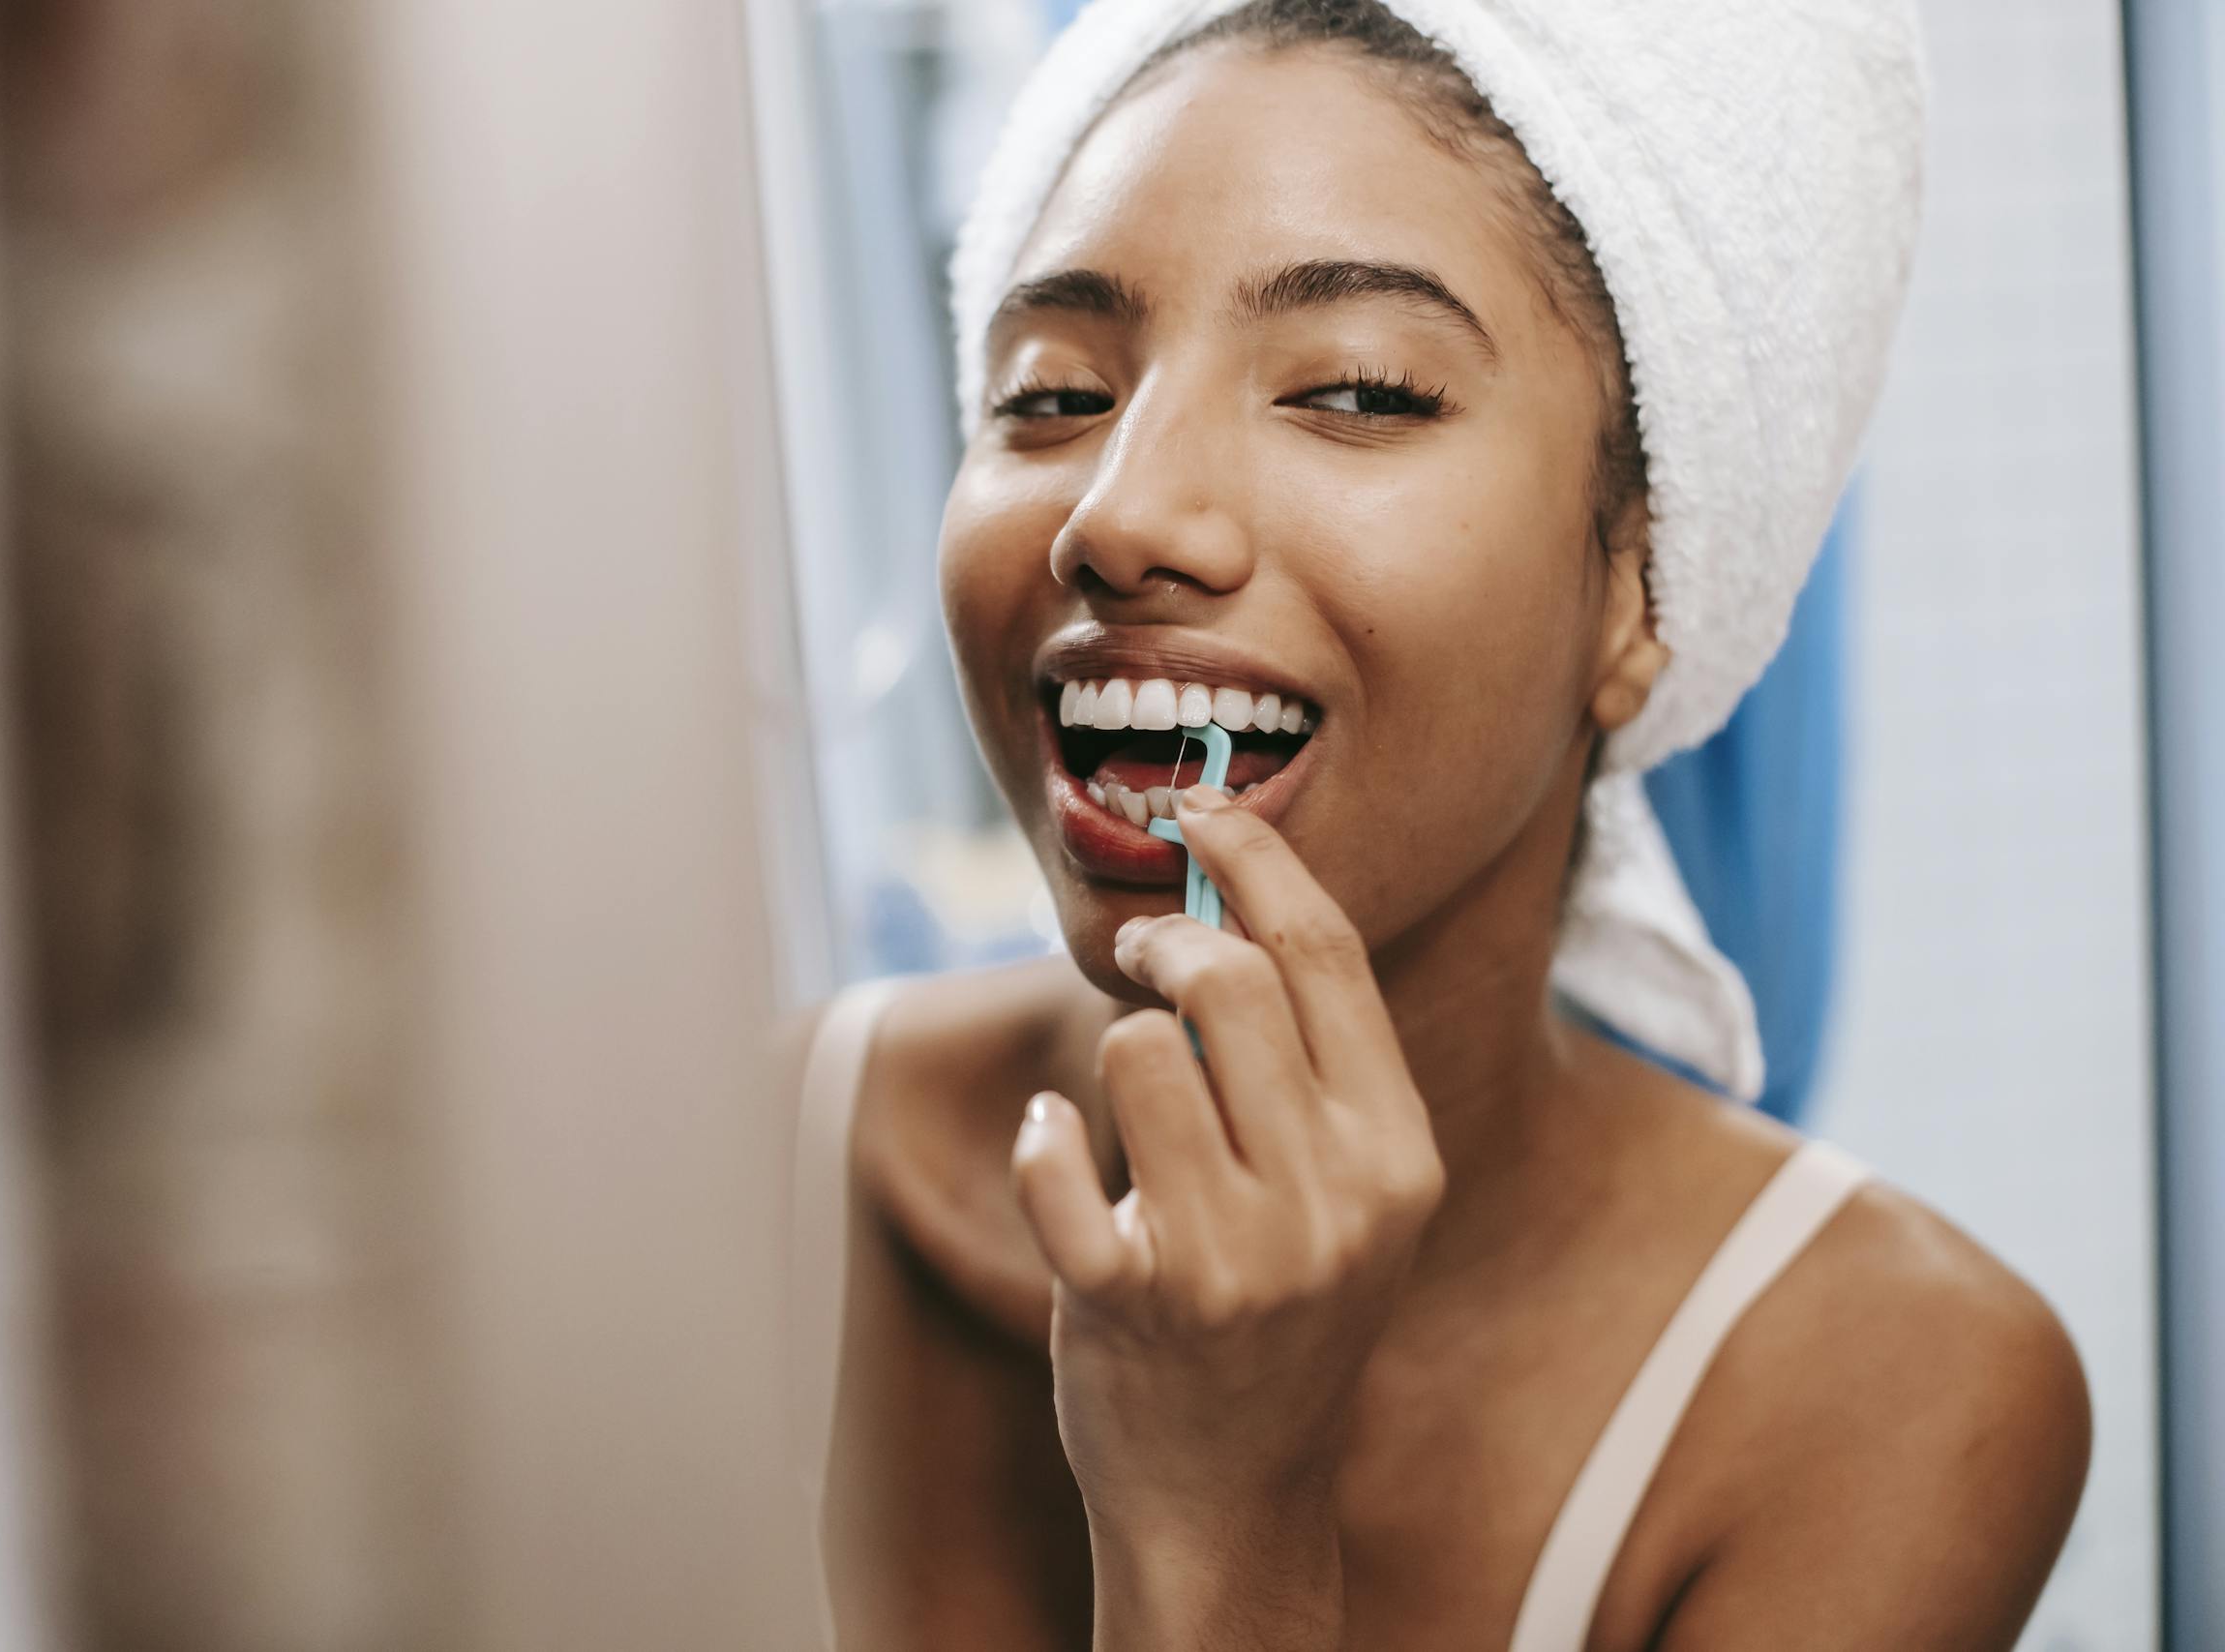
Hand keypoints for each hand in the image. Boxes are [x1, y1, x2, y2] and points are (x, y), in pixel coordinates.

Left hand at [1010, 784, 1444, 1629]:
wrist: (1232, 1493)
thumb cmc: (1283, 1315)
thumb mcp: (1347, 1198)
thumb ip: (1315, 1068)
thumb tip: (1233, 900)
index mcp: (1398, 1156)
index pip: (1327, 955)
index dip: (1256, 857)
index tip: (1200, 806)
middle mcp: (1331, 1201)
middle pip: (1229, 979)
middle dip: (1167, 939)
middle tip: (1140, 948)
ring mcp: (1234, 1257)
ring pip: (1134, 1049)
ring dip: (1111, 1053)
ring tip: (1125, 1112)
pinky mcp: (1132, 1300)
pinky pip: (1056, 1156)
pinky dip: (1041, 1138)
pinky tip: (1056, 1152)